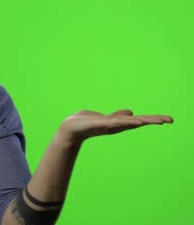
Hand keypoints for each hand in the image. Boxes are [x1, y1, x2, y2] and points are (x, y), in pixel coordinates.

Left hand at [59, 109, 173, 144]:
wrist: (70, 128)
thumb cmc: (87, 123)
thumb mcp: (105, 118)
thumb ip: (118, 116)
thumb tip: (131, 112)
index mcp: (119, 123)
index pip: (139, 120)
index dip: (152, 119)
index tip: (168, 119)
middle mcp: (116, 126)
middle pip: (138, 122)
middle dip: (153, 120)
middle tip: (169, 119)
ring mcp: (109, 125)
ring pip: (129, 122)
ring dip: (142, 120)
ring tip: (156, 119)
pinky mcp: (100, 123)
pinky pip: (114, 122)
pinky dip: (124, 121)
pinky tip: (133, 119)